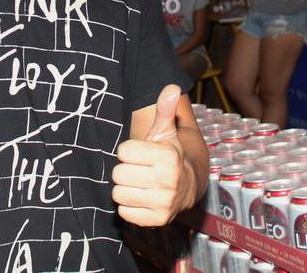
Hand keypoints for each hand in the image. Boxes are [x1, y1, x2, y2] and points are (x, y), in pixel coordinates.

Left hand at [112, 85, 196, 226]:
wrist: (188, 187)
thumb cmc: (169, 155)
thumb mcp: (166, 132)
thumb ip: (165, 109)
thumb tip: (171, 87)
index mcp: (168, 157)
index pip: (123, 151)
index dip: (129, 151)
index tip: (141, 154)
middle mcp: (168, 181)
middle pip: (118, 174)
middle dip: (125, 170)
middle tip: (139, 170)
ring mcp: (163, 203)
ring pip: (118, 193)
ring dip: (125, 188)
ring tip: (140, 184)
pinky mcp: (156, 220)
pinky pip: (123, 212)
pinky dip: (129, 206)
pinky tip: (141, 198)